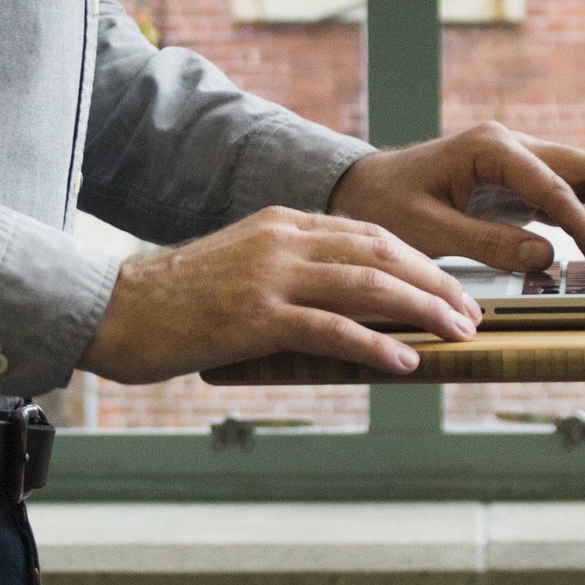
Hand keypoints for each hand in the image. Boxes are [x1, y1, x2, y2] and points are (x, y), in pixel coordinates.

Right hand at [78, 207, 483, 383]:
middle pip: (382, 252)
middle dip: (436, 283)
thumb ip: (288, 277)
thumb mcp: (239, 272)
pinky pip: (331, 327)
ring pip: (368, 284)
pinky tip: (406, 361)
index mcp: (282, 224)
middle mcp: (283, 239)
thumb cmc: (173, 303)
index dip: (420, 262)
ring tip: (458, 334)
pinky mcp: (256, 315)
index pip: (370, 234)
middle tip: (473, 314)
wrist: (112, 309)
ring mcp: (270, 275)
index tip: (452, 289)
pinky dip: (376, 344)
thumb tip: (339, 310)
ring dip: (423, 310)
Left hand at [327, 121, 584, 272]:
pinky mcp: (516, 182)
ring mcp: (517, 162)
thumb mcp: (428, 232)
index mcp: (491, 148)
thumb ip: (487, 244)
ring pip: (582, 180)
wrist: (361, 190)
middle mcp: (511, 146)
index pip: (557, 187)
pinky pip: (564, 197)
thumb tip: (547, 257)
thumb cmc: (385, 206)